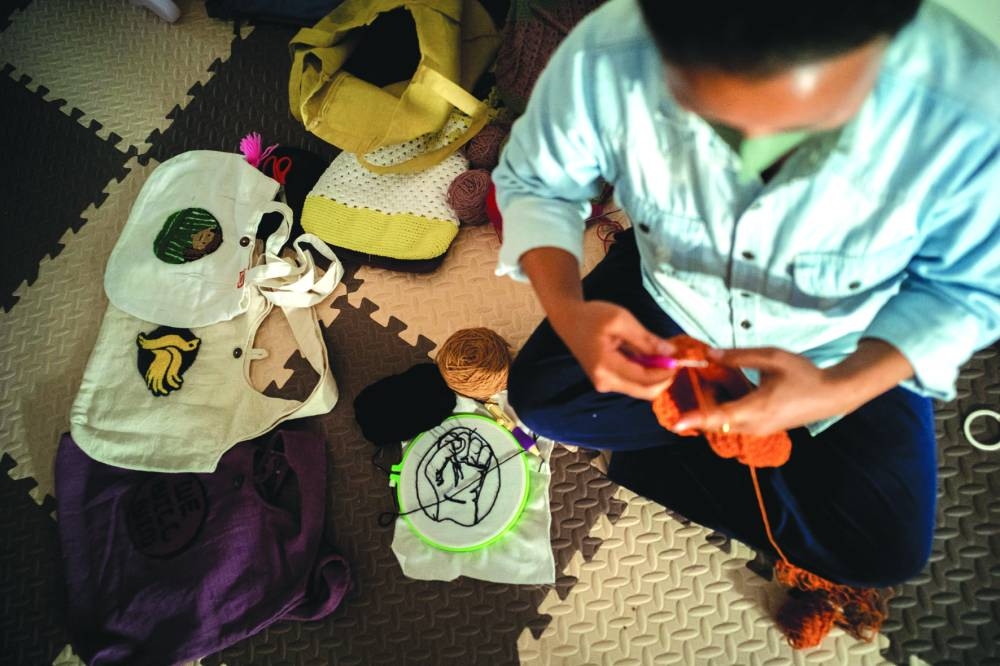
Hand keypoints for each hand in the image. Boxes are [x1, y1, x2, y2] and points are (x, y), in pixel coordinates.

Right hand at [551, 300, 677, 399]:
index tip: (679, 358)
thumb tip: (670, 353)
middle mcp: (605, 382)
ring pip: (641, 389)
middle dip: (663, 378)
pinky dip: (645, 373)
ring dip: (655, 375)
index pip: (645, 380)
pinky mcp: (607, 381)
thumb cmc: (593, 316)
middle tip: (673, 358)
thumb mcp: (621, 320)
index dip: (666, 372)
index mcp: (606, 367)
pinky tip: (646, 356)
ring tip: (658, 353)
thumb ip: (646, 339)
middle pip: (645, 392)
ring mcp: (605, 384)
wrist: (569, 320)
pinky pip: (633, 383)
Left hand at [672, 347, 856, 434]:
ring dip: (714, 405)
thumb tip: (709, 354)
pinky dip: (726, 408)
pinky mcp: (762, 429)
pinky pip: (736, 422)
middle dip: (701, 403)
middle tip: (696, 379)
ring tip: (713, 379)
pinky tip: (729, 387)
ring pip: (725, 422)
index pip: (720, 417)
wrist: (832, 395)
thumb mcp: (772, 357)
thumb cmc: (804, 374)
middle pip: (717, 421)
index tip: (677, 423)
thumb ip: (738, 356)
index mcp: (757, 408)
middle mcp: (755, 425)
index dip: (697, 419)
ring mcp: (759, 430)